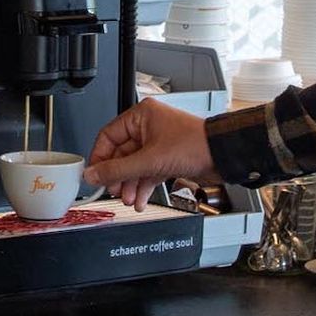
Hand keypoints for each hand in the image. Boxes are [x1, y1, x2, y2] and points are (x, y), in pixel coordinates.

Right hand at [83, 99, 219, 209]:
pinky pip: (147, 172)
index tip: (94, 175)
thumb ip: (117, 170)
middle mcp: (148, 127)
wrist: (222, 156)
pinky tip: (139, 199)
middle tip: (113, 190)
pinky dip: (142, 186)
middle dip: (118, 176)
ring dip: (130, 184)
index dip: (99, 157)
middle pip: (121, 154)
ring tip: (128, 199)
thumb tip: (93, 174)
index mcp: (141, 116)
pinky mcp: (166, 157)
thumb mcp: (149, 160)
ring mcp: (157, 143)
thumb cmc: (194, 145)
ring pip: (134, 166)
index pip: (108, 136)